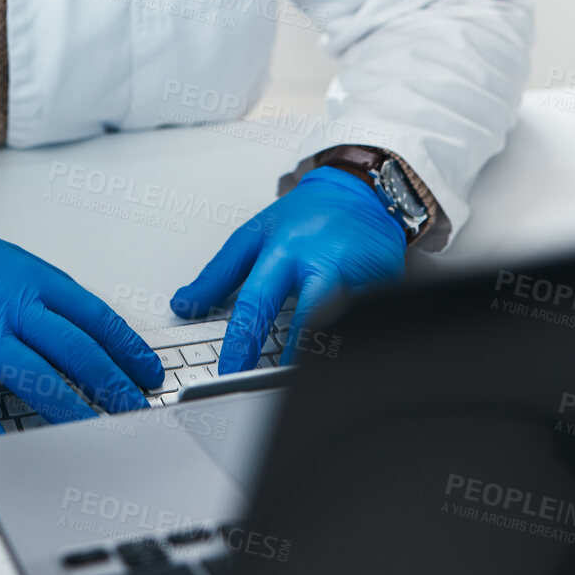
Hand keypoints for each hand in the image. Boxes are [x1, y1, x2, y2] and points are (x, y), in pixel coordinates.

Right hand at [0, 228, 163, 440]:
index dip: (127, 348)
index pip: (94, 317)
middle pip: (74, 350)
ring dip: (70, 409)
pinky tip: (7, 449)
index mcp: (33, 282)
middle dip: (112, 384)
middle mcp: (12, 309)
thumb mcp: (12, 263)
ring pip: (35, 376)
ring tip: (97, 434)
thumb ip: (49, 294)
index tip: (148, 373)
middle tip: (136, 410)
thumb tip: (92, 328)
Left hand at [170, 167, 406, 373]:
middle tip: (280, 382)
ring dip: (331, 351)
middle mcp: (323, 260)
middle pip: (310, 315)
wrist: (359, 192)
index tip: (231, 369)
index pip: (257, 300)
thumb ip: (218, 274)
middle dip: (297, 354)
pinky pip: (373, 320)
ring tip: (312, 376)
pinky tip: (350, 357)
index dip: (242, 340)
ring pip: (346, 322)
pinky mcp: (391, 283)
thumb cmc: (305, 217)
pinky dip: (359, 341)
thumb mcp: (254, 236)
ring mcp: (362, 272)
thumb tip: (183, 304)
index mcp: (284, 249)